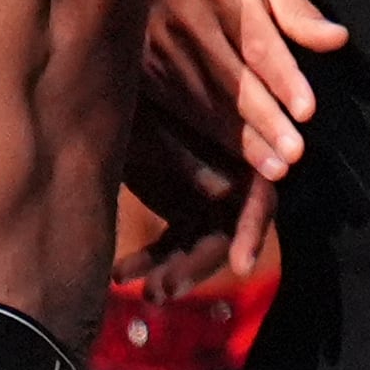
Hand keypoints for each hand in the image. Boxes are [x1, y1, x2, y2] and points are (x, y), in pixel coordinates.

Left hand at [119, 100, 274, 288]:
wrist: (111, 78)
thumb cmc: (141, 88)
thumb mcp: (160, 119)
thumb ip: (190, 152)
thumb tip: (223, 190)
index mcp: (241, 152)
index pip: (258, 202)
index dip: (252, 232)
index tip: (241, 265)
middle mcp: (228, 179)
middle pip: (224, 234)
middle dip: (197, 265)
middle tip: (164, 288)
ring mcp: (202, 195)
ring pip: (195, 247)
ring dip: (172, 272)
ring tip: (146, 292)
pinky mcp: (177, 204)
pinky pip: (169, 244)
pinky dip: (148, 262)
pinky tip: (120, 274)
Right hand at [147, 0, 347, 180]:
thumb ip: (300, 11)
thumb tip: (337, 39)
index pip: (256, 41)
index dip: (283, 78)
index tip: (308, 111)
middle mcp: (184, 17)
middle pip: (230, 79)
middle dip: (264, 120)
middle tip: (295, 154)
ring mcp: (156, 47)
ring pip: (205, 104)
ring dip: (241, 141)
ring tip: (277, 168)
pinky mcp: (141, 73)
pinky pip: (180, 115)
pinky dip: (211, 144)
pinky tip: (237, 168)